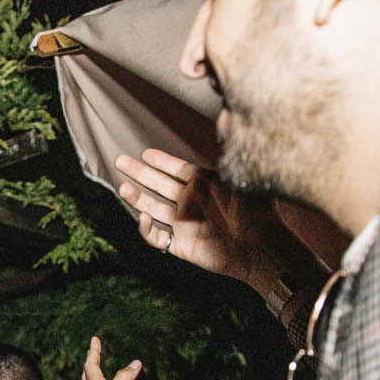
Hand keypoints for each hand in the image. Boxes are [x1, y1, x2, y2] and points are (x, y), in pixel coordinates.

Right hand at [114, 149, 295, 287]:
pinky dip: (146, 229)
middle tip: (120, 161)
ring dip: (136, 198)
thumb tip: (229, 131)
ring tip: (122, 187)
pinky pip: (156, 237)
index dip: (160, 161)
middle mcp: (191, 202)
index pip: (177, 169)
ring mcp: (184, 223)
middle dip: (139, 173)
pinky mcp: (181, 245)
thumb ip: (231, 160)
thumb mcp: (243, 181)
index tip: (144, 153)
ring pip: (152, 208)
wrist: (259, 248)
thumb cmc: (257, 214)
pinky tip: (143, 218)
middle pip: (158, 185)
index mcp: (204, 185)